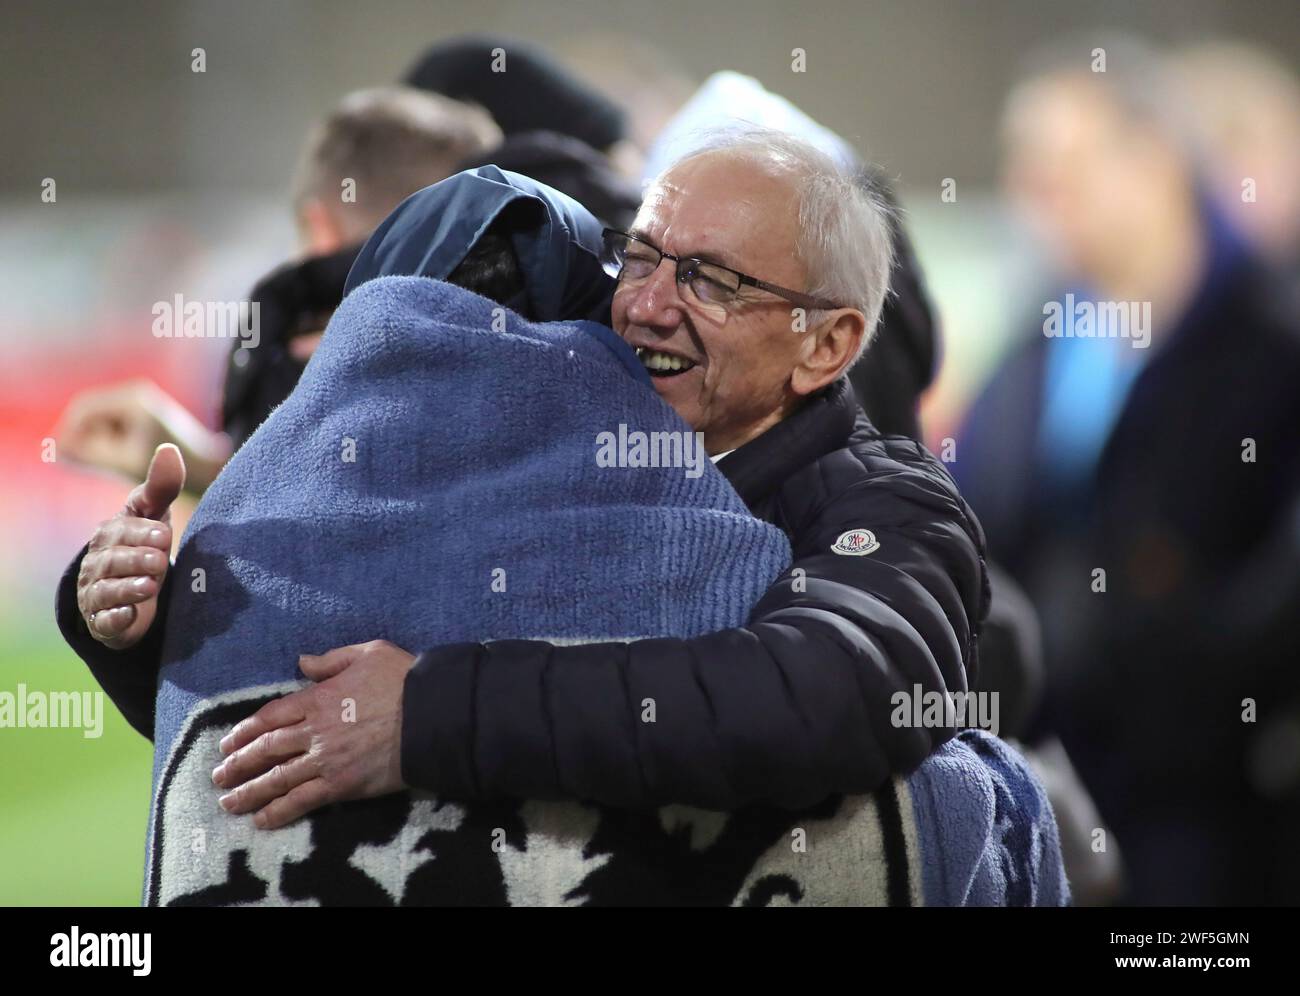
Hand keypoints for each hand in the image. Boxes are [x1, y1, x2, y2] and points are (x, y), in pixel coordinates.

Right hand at [56, 379, 230, 490]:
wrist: (206, 466)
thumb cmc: (170, 467)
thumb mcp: (124, 463)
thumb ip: (89, 455)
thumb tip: (57, 448)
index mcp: (131, 399)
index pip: (83, 409)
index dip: (68, 432)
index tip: (61, 455)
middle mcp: (135, 394)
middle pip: (89, 412)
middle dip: (81, 436)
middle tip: (77, 462)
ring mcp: (139, 402)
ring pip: (99, 418)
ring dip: (95, 438)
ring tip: (105, 462)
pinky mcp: (142, 413)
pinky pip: (112, 423)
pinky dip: (107, 439)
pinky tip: (115, 458)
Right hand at [75, 443, 184, 648]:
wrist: (135, 591)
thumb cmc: (145, 545)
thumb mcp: (153, 516)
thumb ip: (160, 486)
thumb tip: (168, 448)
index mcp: (110, 535)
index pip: (121, 532)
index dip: (141, 533)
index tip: (163, 534)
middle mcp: (98, 564)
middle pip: (112, 561)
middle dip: (135, 560)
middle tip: (160, 559)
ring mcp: (98, 594)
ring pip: (106, 591)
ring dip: (128, 588)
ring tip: (151, 585)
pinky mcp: (104, 622)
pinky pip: (104, 622)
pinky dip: (115, 619)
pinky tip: (128, 616)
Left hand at [211, 640, 414, 828]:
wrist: (432, 715)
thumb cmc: (404, 680)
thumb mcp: (368, 653)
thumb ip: (331, 659)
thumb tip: (303, 662)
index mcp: (318, 697)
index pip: (270, 716)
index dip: (246, 731)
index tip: (229, 743)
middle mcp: (314, 730)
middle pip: (266, 749)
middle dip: (238, 764)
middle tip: (219, 776)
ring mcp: (325, 760)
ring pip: (277, 778)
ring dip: (249, 791)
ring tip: (228, 802)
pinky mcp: (341, 785)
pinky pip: (302, 801)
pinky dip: (279, 811)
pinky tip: (262, 820)